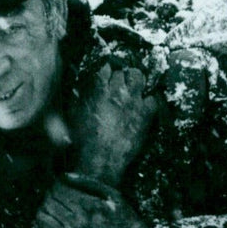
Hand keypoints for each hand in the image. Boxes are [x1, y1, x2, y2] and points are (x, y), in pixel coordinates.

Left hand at [33, 178, 167, 227]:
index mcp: (89, 206)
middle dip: (47, 197)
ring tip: (46, 209)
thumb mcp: (116, 198)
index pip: (58, 190)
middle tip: (50, 197)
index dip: (54, 185)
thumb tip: (65, 175)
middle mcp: (79, 223)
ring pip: (44, 221)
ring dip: (41, 212)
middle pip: (49, 204)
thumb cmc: (129, 224)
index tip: (56, 185)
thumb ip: (90, 184)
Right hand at [70, 62, 158, 186]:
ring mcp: (133, 101)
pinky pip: (152, 99)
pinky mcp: (145, 114)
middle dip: (122, 77)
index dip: (107, 71)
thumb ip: (80, 96)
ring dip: (136, 82)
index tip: (107, 76)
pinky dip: (149, 101)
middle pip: (123, 72)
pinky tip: (144, 107)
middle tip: (121, 85)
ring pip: (139, 78)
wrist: (99, 161)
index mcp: (98, 88)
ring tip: (134, 90)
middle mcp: (117, 90)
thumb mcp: (74, 113)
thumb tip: (81, 89)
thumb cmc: (82, 140)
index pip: (106, 67)